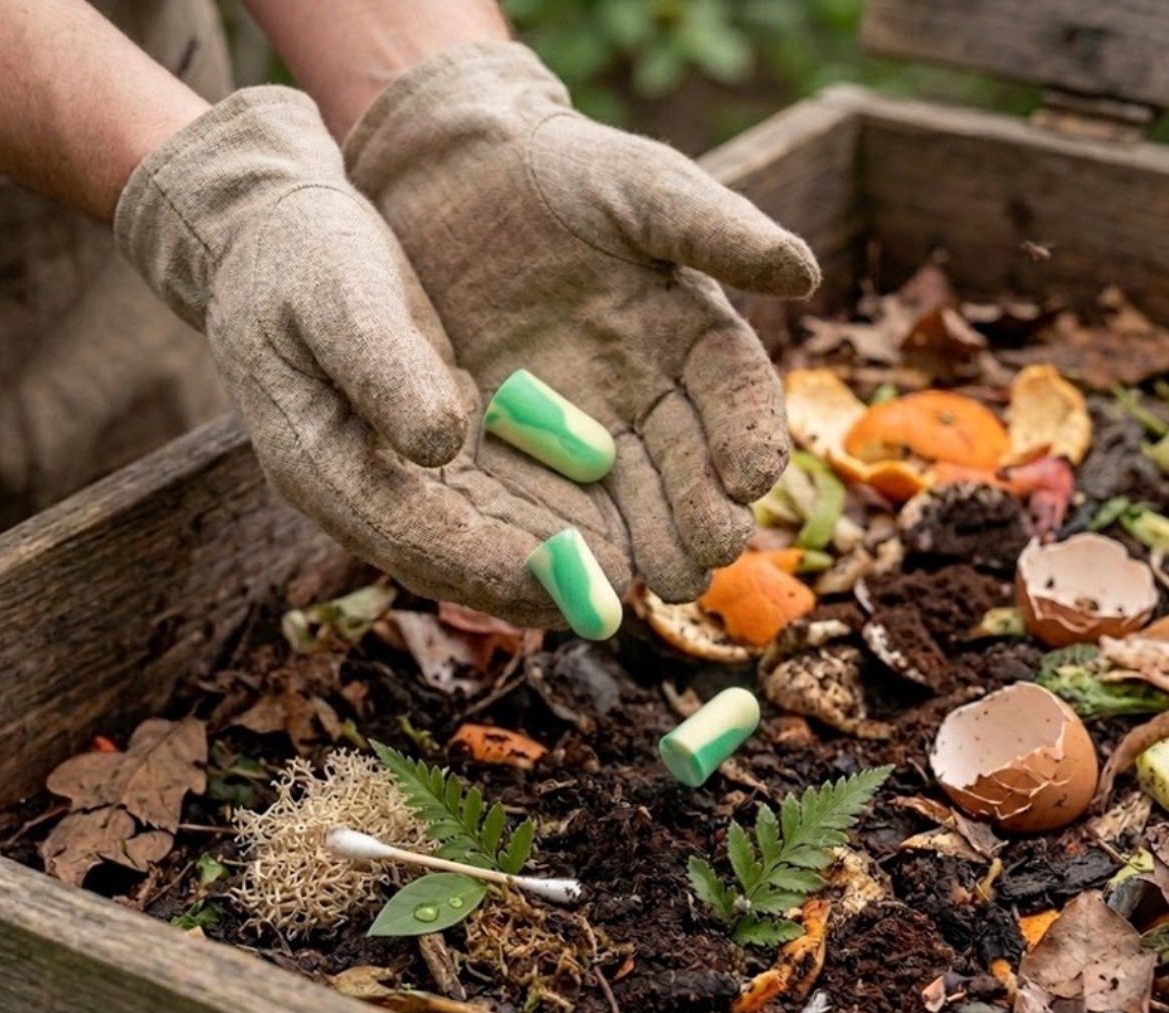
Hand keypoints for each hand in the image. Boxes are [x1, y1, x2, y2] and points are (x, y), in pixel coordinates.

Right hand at [115, 87, 629, 623]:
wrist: (274, 241)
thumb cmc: (299, 256)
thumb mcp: (337, 295)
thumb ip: (384, 367)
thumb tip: (443, 440)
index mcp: (318, 465)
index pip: (409, 535)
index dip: (486, 561)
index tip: (562, 573)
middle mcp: (356, 490)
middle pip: (447, 559)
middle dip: (528, 584)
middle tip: (610, 604)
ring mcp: (391, 478)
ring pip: (473, 540)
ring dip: (542, 566)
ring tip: (621, 576)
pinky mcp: (425, 455)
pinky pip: (488, 501)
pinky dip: (539, 519)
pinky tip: (601, 525)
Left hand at [345, 42, 819, 600]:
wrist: (462, 177)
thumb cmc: (563, 172)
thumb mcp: (641, 187)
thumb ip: (716, 228)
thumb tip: (807, 273)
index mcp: (693, 335)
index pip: (735, 394)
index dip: (749, 435)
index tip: (754, 479)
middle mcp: (649, 392)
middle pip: (687, 464)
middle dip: (701, 514)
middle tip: (708, 561)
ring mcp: (585, 424)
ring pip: (626, 494)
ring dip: (645, 543)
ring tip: (653, 584)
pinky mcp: (521, 441)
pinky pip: (550, 495)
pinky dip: (566, 533)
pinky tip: (574, 569)